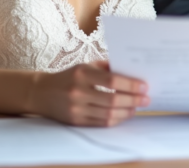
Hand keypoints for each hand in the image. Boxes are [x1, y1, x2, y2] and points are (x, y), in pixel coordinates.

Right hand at [27, 61, 148, 126]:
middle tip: (146, 99)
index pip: (112, 80)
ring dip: (127, 111)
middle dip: (133, 100)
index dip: (130, 85)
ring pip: (108, 114)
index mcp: (82, 73)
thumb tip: (131, 71)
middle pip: (112, 99)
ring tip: (137, 107)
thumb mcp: (86, 65)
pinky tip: (124, 114)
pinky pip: (101, 122)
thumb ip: (107, 67)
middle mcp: (78, 91)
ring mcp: (76, 108)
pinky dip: (116, 119)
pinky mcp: (75, 121)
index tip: (144, 86)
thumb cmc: (69, 76)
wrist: (42, 93)